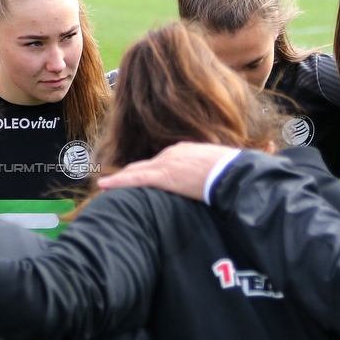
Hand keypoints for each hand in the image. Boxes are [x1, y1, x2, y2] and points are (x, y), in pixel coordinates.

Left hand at [97, 141, 236, 199]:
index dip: (145, 171)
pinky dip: (118, 182)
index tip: (136, 177)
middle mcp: (172, 153)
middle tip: (112, 182)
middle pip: (143, 166)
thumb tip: (206, 186)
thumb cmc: (232, 174)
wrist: (235, 174)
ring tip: (105, 186)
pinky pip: (135, 179)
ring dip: (121, 180)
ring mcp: (167, 163)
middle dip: (128, 174)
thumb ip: (204, 175)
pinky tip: (104, 186)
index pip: (159, 163)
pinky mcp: (164, 176)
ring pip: (136, 172)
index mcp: (184, 152)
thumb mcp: (216, 171)